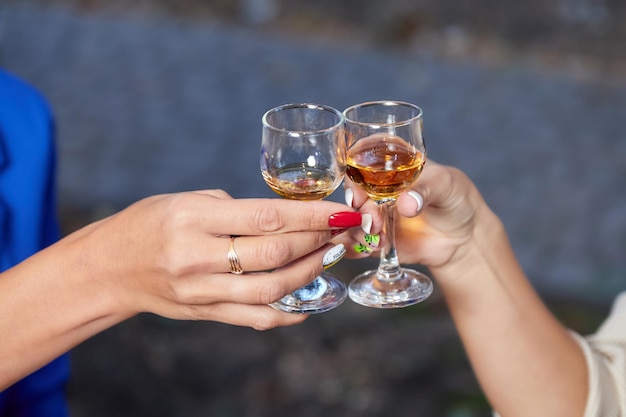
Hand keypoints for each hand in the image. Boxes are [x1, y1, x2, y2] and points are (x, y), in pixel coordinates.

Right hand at [63, 190, 361, 329]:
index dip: (312, 216)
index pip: (266, 217)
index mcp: (193, 217)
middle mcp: (197, 256)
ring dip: (309, 273)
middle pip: (274, 254)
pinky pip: (253, 319)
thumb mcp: (188, 200)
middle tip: (344, 231)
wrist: (110, 266)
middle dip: (318, 241)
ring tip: (331, 256)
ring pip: (269, 289)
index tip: (342, 211)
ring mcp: (200, 291)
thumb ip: (236, 209)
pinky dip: (286, 314)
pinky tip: (309, 305)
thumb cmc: (150, 223)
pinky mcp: (203, 313)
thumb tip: (288, 218)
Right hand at [343, 161, 490, 268]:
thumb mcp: (446, 185)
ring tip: (377, 234)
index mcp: (392, 162)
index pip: (364, 152)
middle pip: (353, 187)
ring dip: (357, 225)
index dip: (355, 161)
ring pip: (350, 216)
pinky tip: (375, 246)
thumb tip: (406, 203)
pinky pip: (356, 241)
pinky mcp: (375, 237)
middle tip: (372, 215)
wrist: (464, 239)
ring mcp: (374, 212)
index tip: (357, 174)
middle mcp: (377, 186)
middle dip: (356, 201)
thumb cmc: (456, 200)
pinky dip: (357, 245)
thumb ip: (426, 190)